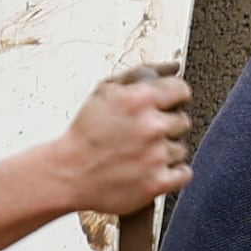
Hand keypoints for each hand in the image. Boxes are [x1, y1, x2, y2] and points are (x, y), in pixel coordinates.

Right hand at [53, 66, 193, 216]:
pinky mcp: (157, 183)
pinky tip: (148, 170)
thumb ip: (141, 73)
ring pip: (181, 148)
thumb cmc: (86, 132)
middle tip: (141, 134)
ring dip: (164, 151)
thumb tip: (175, 66)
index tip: (162, 108)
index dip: (171, 99)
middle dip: (165, 126)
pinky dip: (169, 173)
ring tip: (138, 154)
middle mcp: (151, 126)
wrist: (67, 174)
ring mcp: (156, 156)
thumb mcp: (105, 92)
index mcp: (139, 99)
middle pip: (183, 121)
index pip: (182, 90)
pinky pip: (184, 173)